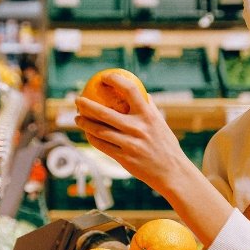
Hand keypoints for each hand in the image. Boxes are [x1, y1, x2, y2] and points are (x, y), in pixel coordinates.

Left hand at [74, 72, 188, 192]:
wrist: (172, 172)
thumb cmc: (166, 145)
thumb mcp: (161, 124)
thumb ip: (149, 108)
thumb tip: (140, 93)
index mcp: (148, 115)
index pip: (130, 90)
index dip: (115, 80)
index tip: (104, 77)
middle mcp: (138, 128)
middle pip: (105, 112)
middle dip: (86, 105)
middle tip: (78, 100)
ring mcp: (129, 144)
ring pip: (99, 130)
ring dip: (84, 123)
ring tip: (77, 118)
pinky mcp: (123, 158)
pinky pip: (102, 145)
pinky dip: (92, 138)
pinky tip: (87, 134)